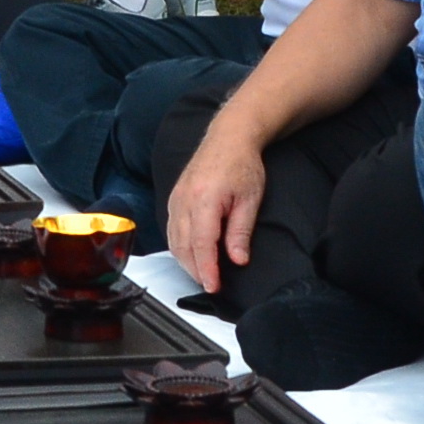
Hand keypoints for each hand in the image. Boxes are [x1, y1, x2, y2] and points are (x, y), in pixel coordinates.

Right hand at [166, 127, 268, 296]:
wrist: (229, 137)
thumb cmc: (242, 164)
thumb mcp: (250, 199)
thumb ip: (241, 231)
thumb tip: (238, 259)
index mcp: (205, 199)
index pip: (202, 244)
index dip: (207, 269)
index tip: (213, 286)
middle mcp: (185, 199)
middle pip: (184, 246)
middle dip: (196, 270)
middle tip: (211, 285)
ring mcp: (176, 198)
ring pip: (174, 240)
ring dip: (187, 261)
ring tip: (203, 274)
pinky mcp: (174, 198)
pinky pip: (172, 229)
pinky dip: (180, 246)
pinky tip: (192, 254)